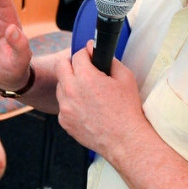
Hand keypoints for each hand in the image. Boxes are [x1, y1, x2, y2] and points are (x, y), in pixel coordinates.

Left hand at [53, 41, 146, 159]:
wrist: (124, 140)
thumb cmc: (127, 110)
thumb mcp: (125, 78)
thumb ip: (109, 60)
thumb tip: (95, 49)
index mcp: (86, 78)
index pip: (77, 55)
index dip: (85, 53)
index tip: (90, 55)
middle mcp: (71, 91)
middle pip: (60, 66)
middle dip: (71, 63)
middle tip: (83, 68)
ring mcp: (65, 107)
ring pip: (60, 86)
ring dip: (70, 84)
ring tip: (88, 91)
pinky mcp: (63, 121)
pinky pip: (63, 105)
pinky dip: (71, 102)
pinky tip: (86, 107)